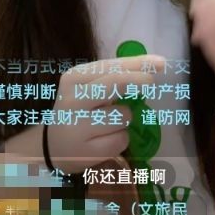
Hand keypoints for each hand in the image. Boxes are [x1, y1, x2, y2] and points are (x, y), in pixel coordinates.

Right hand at [49, 55, 165, 173]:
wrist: (53, 146)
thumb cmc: (80, 110)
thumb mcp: (88, 87)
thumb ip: (115, 76)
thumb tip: (154, 65)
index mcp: (74, 78)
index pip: (110, 66)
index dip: (138, 63)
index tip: (160, 63)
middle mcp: (73, 100)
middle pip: (114, 83)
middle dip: (138, 80)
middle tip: (151, 82)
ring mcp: (78, 127)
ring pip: (123, 115)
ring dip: (125, 118)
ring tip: (109, 123)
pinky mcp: (86, 152)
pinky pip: (121, 139)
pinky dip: (121, 138)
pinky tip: (105, 140)